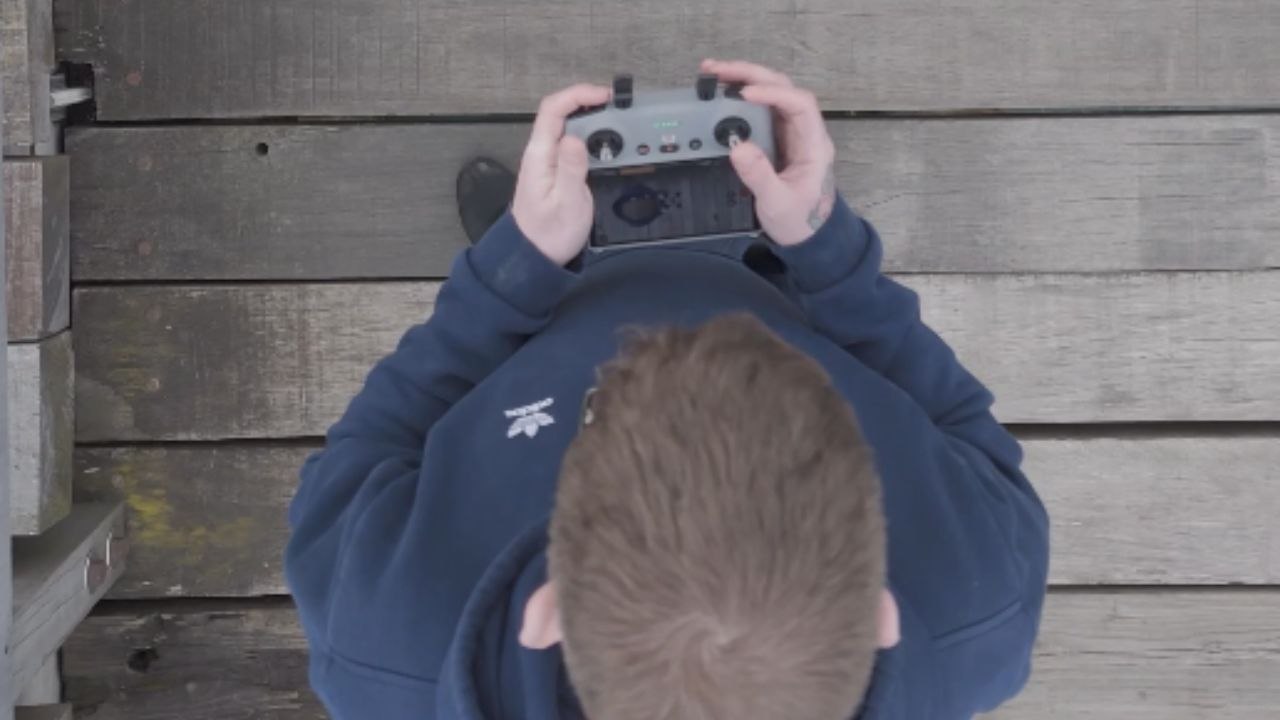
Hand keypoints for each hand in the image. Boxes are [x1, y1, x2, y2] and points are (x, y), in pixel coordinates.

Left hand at [511, 83, 611, 264]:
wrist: (534, 258)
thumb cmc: (549, 236)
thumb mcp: (567, 203)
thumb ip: (572, 169)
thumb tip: (577, 138)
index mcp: (540, 156)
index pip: (553, 109)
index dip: (578, 94)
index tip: (604, 96)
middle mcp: (541, 154)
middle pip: (562, 113)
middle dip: (589, 103)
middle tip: (618, 108)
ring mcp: (547, 162)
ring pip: (568, 127)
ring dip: (592, 119)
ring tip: (617, 123)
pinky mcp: (555, 171)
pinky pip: (572, 144)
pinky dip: (591, 137)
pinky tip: (606, 143)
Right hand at [702, 59, 836, 246]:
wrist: (807, 235)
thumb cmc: (800, 220)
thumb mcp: (777, 202)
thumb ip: (759, 176)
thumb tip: (738, 148)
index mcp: (813, 144)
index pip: (800, 104)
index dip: (774, 94)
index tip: (745, 94)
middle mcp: (803, 131)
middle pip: (782, 88)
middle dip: (751, 74)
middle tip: (717, 70)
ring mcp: (789, 132)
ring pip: (770, 93)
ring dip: (744, 79)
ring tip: (713, 73)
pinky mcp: (775, 137)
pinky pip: (759, 109)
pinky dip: (739, 96)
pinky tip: (721, 92)